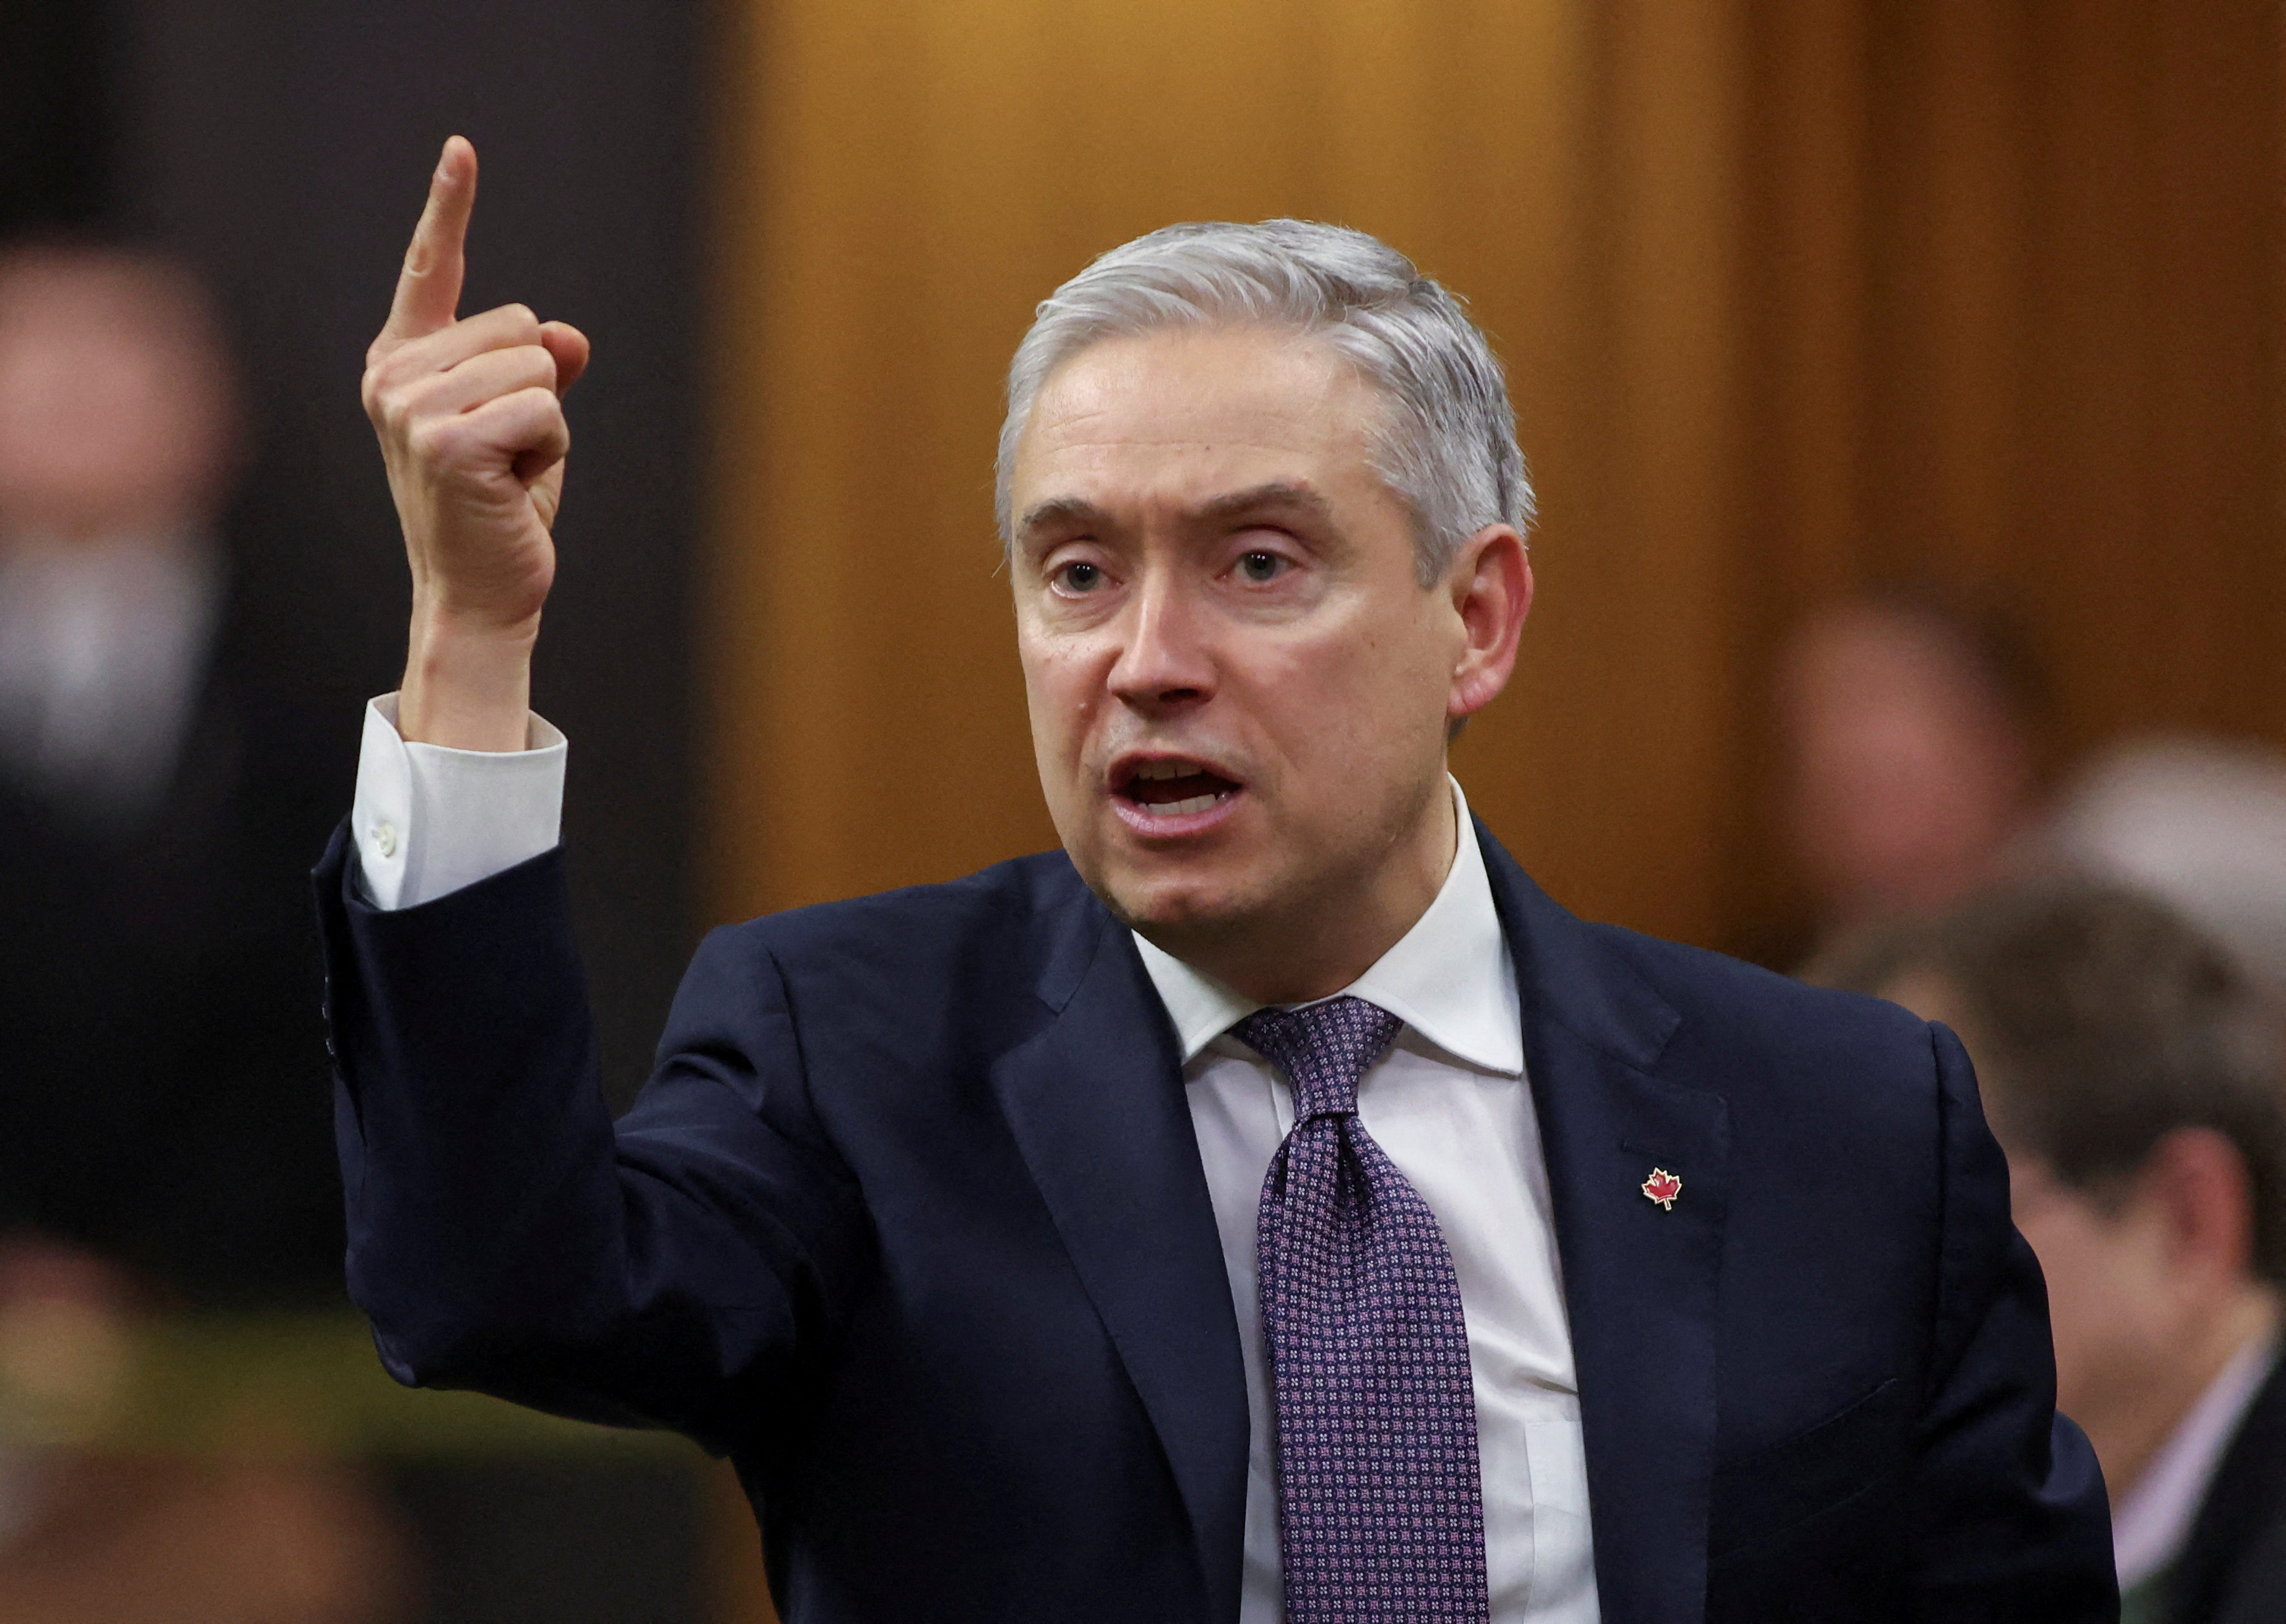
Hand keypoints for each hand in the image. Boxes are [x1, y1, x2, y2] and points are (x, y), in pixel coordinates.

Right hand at [361, 136, 589, 748]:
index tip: (463, 149)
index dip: (449, 209)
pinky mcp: (446, 441)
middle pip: (520, 326)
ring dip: (547, 425)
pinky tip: (513, 488)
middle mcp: (393, 377)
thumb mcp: (528, 428)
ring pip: (538, 368)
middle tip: (506, 456)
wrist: (481, 594)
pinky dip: (551, 449)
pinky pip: (546, 406)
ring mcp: (411, 408)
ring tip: (507, 475)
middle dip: (539, 390)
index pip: (431, 272)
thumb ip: (542, 371)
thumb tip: (566, 334)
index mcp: (402, 364)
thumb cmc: (500, 512)